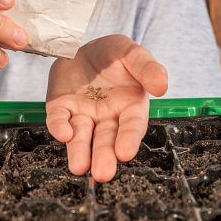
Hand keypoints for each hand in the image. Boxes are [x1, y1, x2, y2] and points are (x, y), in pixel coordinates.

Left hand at [46, 35, 167, 181]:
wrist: (83, 46)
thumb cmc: (114, 54)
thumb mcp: (133, 54)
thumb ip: (148, 68)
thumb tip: (162, 87)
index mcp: (130, 106)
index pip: (132, 126)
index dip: (129, 139)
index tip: (126, 153)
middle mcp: (107, 116)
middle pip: (106, 139)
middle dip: (104, 156)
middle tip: (102, 173)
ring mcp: (83, 114)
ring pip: (82, 136)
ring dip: (80, 151)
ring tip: (79, 167)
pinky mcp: (61, 108)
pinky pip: (59, 119)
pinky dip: (59, 127)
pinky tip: (63, 133)